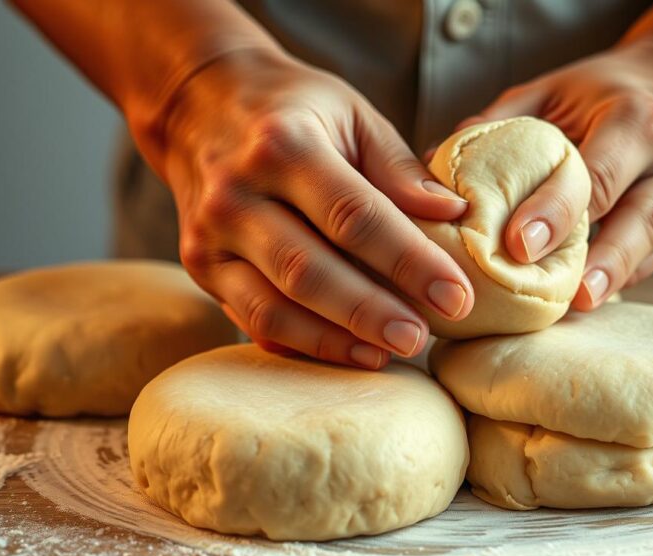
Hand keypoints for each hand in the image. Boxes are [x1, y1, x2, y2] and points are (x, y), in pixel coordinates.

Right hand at [158, 49, 474, 367]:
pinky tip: (344, 352)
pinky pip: (251, 318)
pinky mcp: (200, 267)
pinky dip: (300, 342)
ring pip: (274, 307)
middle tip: (420, 337)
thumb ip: (398, 167)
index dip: (409, 261)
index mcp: (283, 145)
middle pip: (309, 270)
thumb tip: (452, 214)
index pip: (355, 216)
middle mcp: (237, 193)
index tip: (455, 295)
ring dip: (334, 340)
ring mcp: (209, 236)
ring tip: (388, 354)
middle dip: (370, 312)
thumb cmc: (293, 109)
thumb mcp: (351, 114)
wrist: (197, 103)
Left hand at [460, 38, 652, 308]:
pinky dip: (618, 282)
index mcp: (637, 119)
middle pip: (635, 219)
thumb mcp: (553, 92)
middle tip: (555, 296)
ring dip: (610, 280)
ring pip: (650, 248)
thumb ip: (501, 124)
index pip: (594, 176)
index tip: (518, 244)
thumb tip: (433, 165)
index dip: (555, 212)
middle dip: (595, 260)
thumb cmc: (601, 97)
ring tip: (575, 308)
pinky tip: (583, 302)